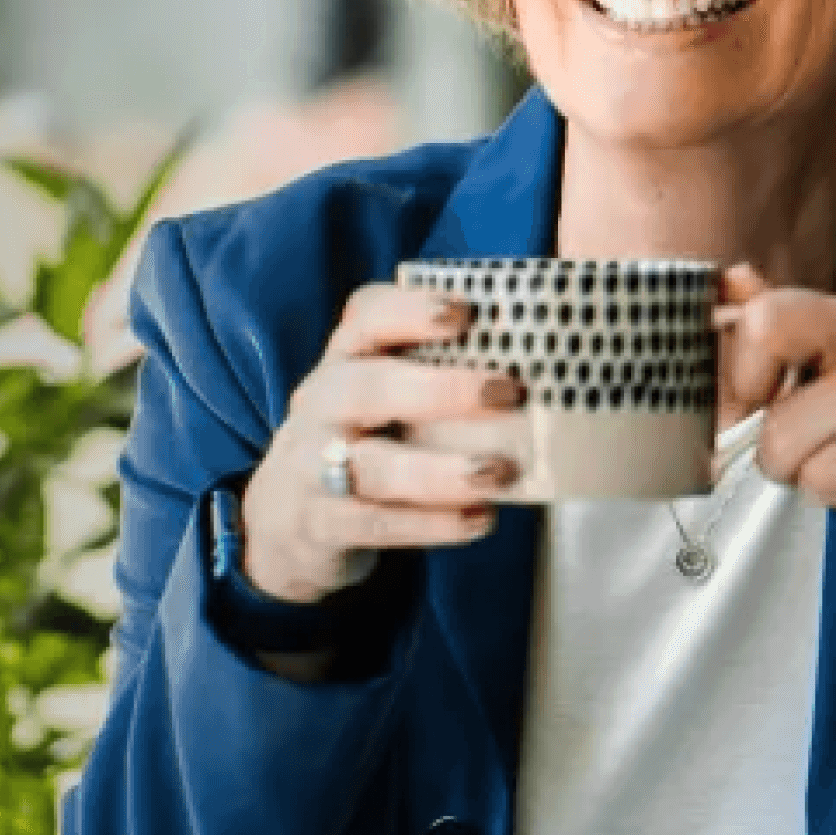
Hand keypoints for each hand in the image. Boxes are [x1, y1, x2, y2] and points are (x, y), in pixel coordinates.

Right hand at [241, 283, 525, 603]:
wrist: (285, 517)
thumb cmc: (363, 441)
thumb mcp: (383, 397)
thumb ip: (440, 376)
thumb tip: (549, 367)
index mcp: (344, 360)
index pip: (365, 318)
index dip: (411, 310)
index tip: (466, 313)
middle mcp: (322, 404)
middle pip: (366, 386)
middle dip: (438, 388)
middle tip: (507, 391)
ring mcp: (312, 465)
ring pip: (370, 465)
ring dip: (439, 470)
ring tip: (497, 472)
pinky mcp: (320, 522)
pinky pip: (375, 522)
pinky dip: (430, 524)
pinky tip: (479, 520)